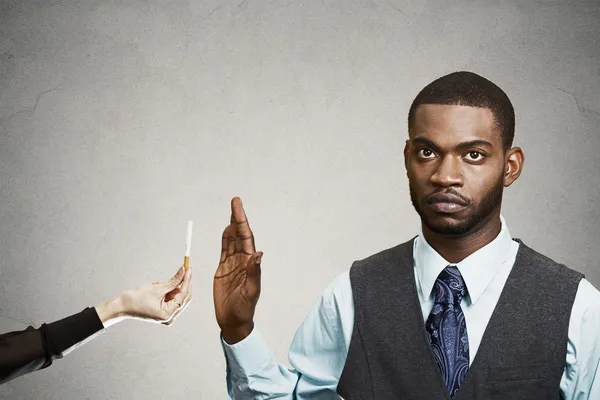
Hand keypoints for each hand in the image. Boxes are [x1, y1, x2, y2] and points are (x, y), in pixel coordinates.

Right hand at [96, 265, 192, 326]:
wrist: (122, 306)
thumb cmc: (135, 299)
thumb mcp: (156, 288)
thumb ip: (173, 281)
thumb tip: (184, 271)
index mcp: (168, 314)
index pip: (183, 296)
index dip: (187, 281)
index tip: (188, 269)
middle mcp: (170, 317)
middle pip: (183, 297)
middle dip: (183, 283)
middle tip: (184, 269)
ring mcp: (167, 315)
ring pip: (178, 296)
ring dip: (174, 286)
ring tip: (160, 283)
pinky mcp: (164, 311)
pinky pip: (172, 298)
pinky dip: (169, 290)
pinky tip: (160, 286)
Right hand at [214, 197, 262, 343]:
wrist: (233, 321)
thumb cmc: (244, 309)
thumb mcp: (250, 292)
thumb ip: (253, 273)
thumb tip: (258, 254)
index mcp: (250, 263)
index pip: (246, 237)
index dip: (242, 221)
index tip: (238, 206)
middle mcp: (242, 261)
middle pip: (239, 235)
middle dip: (237, 218)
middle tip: (236, 200)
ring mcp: (232, 264)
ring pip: (232, 240)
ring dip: (232, 226)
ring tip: (233, 211)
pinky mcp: (223, 270)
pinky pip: (225, 250)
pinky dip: (225, 239)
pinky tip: (226, 230)